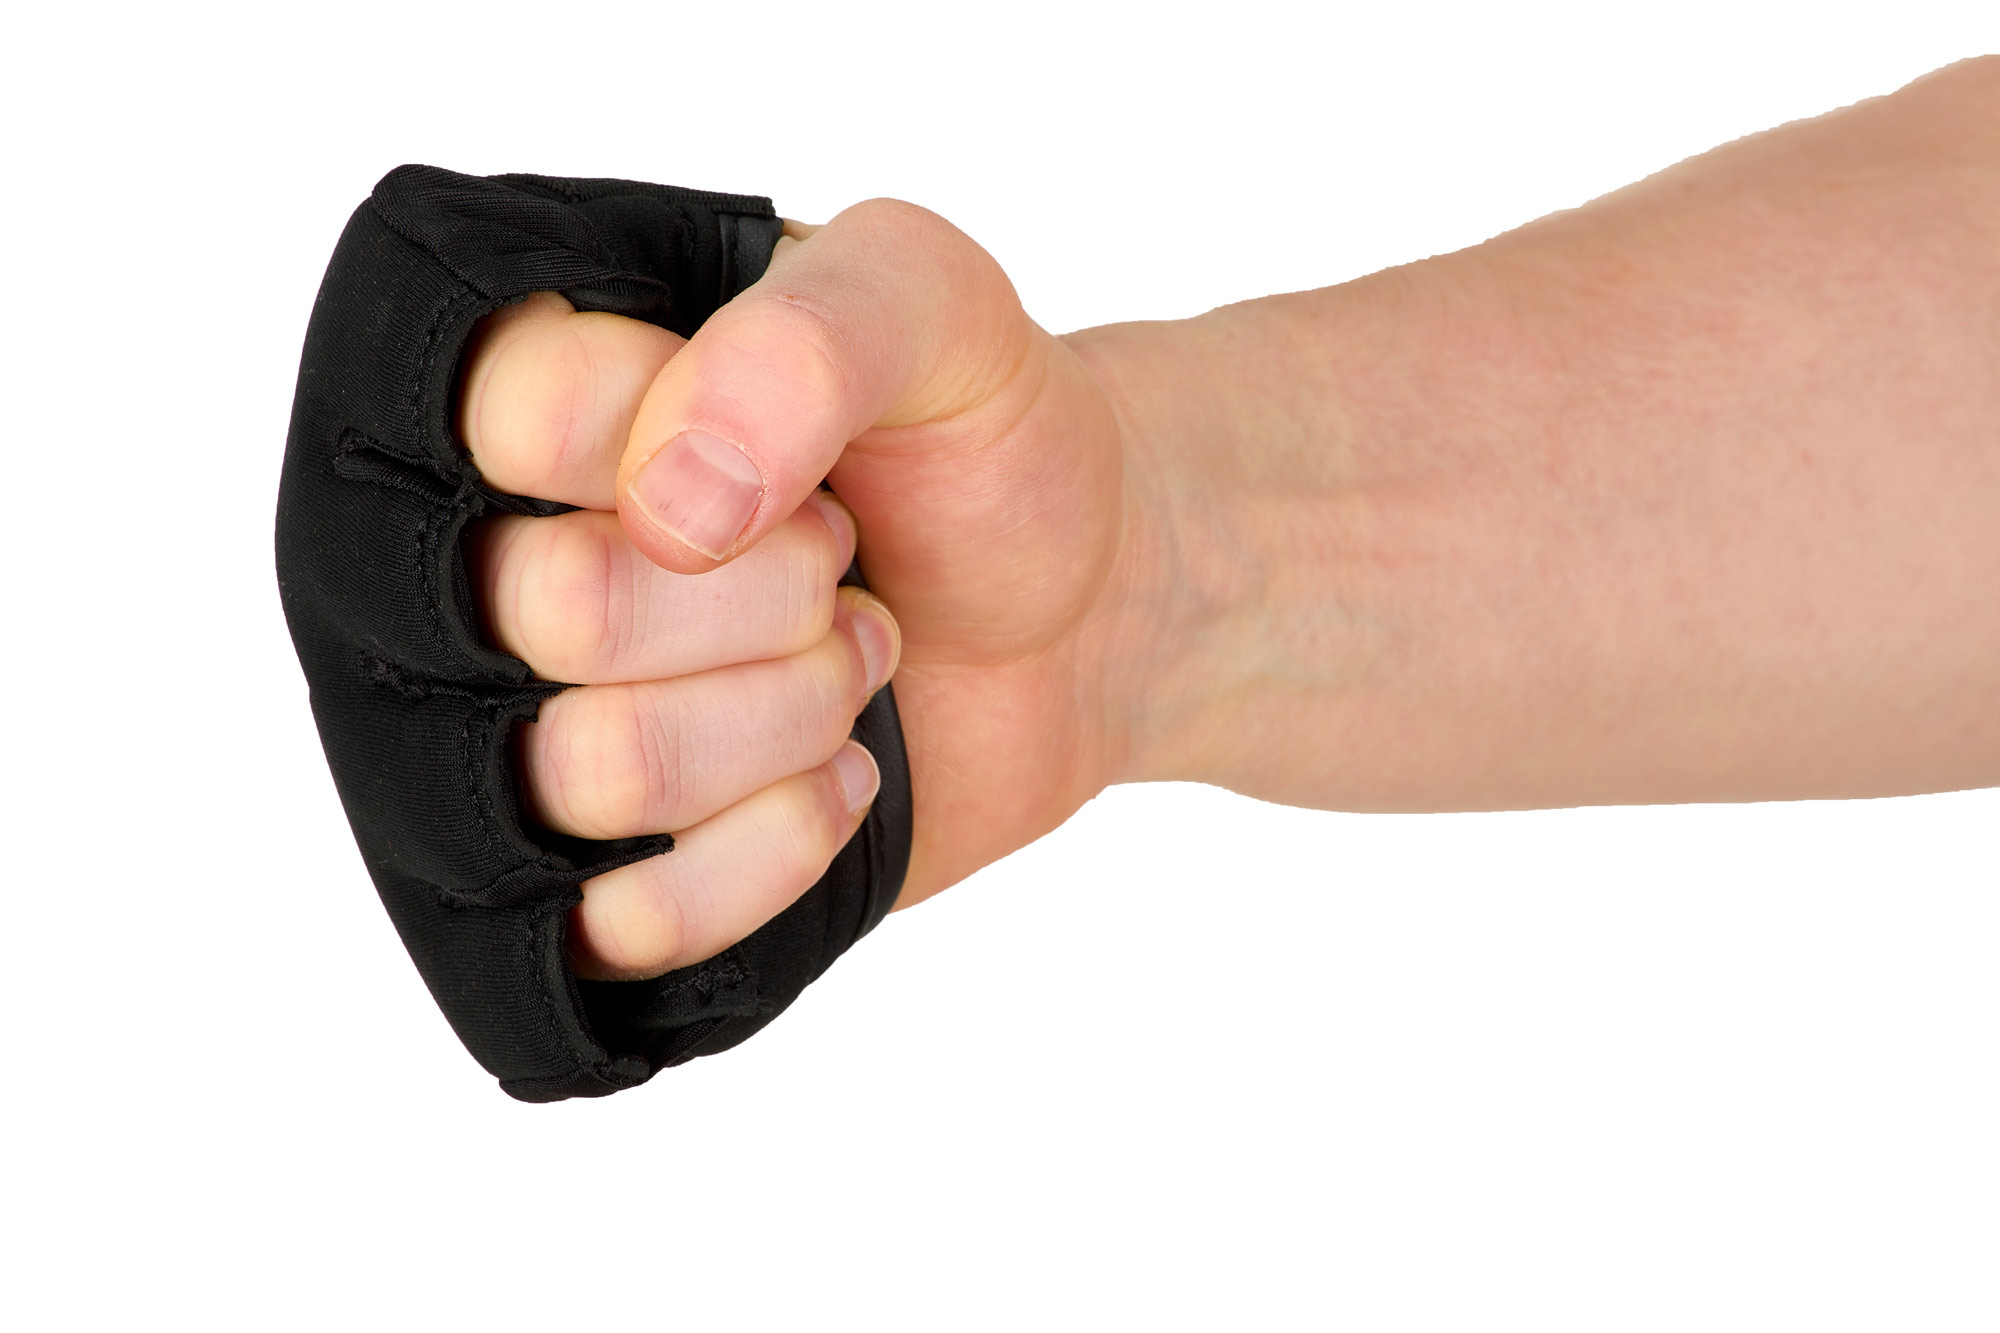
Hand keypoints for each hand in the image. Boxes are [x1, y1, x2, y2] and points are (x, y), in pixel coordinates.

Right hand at [458, 202, 1139, 978]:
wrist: (1081, 606)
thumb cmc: (982, 441)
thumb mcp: (930, 305)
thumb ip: (803, 341)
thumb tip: (667, 505)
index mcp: (536, 388)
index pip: (513, 423)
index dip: (705, 446)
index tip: (801, 450)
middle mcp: (497, 564)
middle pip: (558, 611)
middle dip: (774, 596)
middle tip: (841, 564)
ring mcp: (537, 731)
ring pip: (599, 769)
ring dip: (790, 715)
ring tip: (849, 657)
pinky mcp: (605, 879)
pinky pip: (629, 920)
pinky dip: (780, 845)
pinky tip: (842, 772)